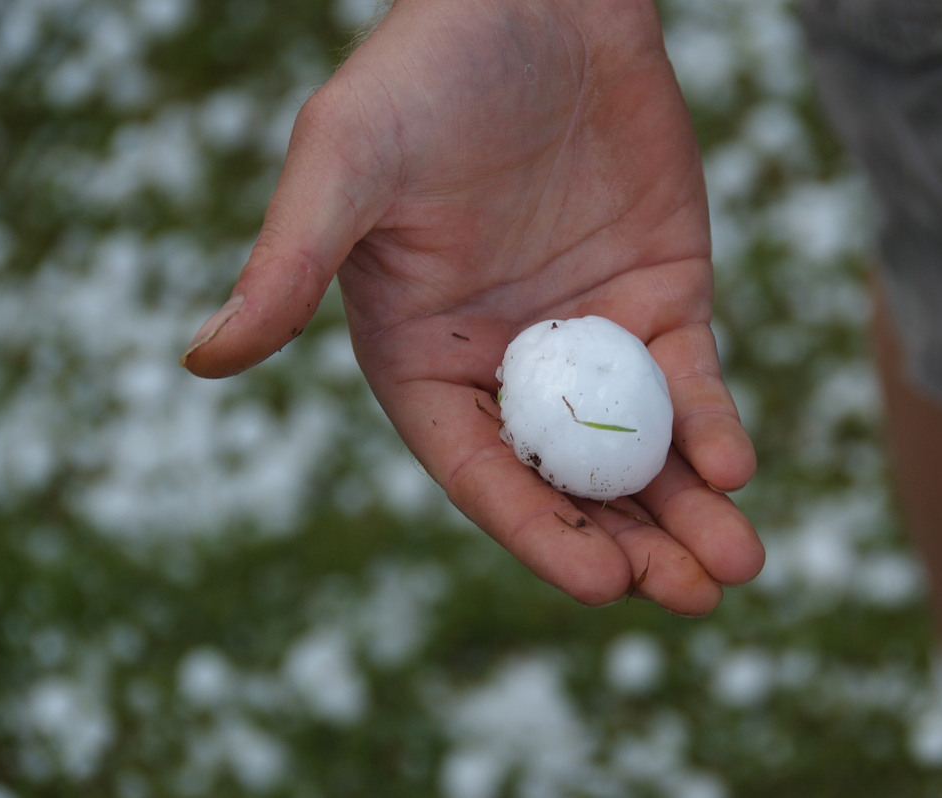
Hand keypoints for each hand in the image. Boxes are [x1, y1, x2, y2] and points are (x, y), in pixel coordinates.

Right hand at [181, 0, 763, 614]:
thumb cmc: (424, 72)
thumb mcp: (347, 161)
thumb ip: (289, 263)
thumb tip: (203, 360)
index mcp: (424, 358)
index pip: (481, 469)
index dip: (538, 531)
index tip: (598, 585)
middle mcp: (508, 363)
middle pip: (572, 479)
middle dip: (631, 544)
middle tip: (691, 598)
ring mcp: (591, 337)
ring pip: (642, 450)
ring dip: (689, 511)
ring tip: (736, 566)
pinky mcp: (659, 297)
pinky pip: (690, 381)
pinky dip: (715, 425)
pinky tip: (738, 465)